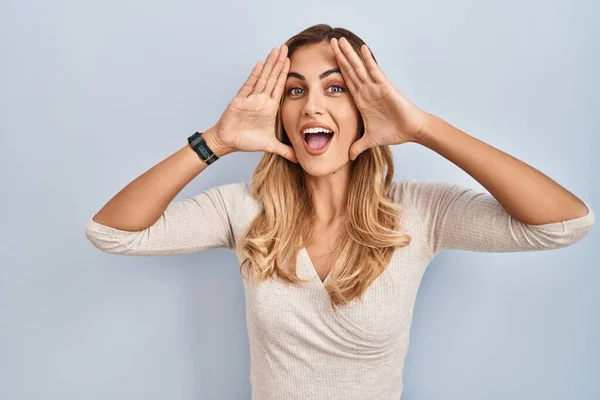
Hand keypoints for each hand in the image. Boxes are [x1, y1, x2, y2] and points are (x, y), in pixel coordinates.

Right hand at [211, 45, 297, 162]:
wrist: (228, 142)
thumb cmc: (246, 141)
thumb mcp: (270, 145)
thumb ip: (285, 150)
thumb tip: (298, 158)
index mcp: (269, 107)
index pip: (280, 87)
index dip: (285, 75)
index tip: (292, 61)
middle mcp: (261, 100)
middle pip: (272, 78)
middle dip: (279, 63)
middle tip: (286, 48)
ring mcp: (250, 98)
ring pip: (262, 78)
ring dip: (269, 64)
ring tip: (276, 50)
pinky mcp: (240, 100)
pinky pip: (249, 85)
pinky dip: (254, 75)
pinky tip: (260, 64)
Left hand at [330, 37, 427, 160]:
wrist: (410, 131)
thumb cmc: (394, 131)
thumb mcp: (370, 140)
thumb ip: (358, 146)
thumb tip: (349, 156)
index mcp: (361, 99)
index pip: (346, 81)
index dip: (336, 69)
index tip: (326, 59)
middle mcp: (367, 90)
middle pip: (350, 69)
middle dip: (340, 55)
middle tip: (330, 40)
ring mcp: (375, 87)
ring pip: (359, 67)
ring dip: (349, 54)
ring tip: (340, 40)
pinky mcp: (385, 87)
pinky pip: (375, 71)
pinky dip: (368, 60)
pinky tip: (361, 49)